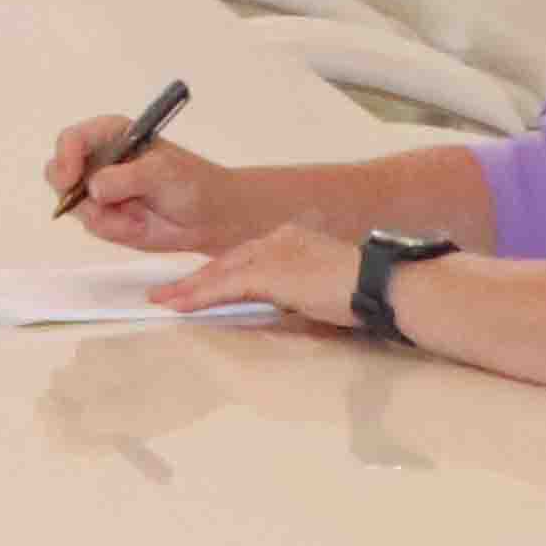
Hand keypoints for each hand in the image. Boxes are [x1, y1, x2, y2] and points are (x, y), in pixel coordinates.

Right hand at [46, 118, 254, 254]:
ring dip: (104, 217)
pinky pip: (91, 225)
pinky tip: (138, 225)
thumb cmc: (192, 184)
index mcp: (110, 135)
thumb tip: (94, 189)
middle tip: (99, 205)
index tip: (71, 179)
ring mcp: (98, 190)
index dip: (65, 157)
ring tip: (137, 217)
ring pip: (74, 205)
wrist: (209, 217)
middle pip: (59, 172)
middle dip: (75, 193)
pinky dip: (114, 230)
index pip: (71, 139)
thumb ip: (126, 177)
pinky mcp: (103, 215)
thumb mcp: (162, 172)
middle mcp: (99, 160)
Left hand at [156, 224, 362, 329]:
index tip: (196, 283)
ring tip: (162, 302)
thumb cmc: (365, 293)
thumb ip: (298, 290)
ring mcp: (275, 254)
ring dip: (189, 289)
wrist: (383, 286)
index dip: (218, 272)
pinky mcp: (272, 273)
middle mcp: (280, 240)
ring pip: (221, 272)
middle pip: (227, 261)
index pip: (245, 256)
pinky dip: (201, 296)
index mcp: (293, 240)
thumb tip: (284, 306)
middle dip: (195, 278)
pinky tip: (180, 305)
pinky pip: (226, 286)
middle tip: (165, 292)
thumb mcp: (323, 287)